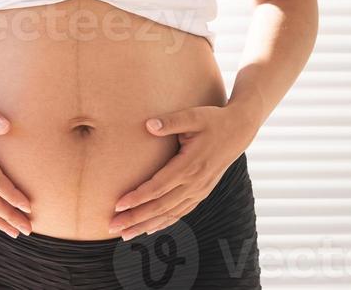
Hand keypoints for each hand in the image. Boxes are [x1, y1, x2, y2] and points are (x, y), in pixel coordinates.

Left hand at [108, 104, 257, 239]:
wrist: (238, 130)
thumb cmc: (213, 120)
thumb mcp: (193, 115)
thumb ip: (171, 121)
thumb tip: (148, 125)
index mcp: (190, 165)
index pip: (158, 187)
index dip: (137, 197)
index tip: (118, 205)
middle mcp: (195, 183)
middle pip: (160, 206)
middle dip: (135, 218)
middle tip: (112, 226)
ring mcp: (200, 191)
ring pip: (170, 214)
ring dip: (146, 225)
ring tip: (125, 234)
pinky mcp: (202, 192)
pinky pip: (181, 212)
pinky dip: (165, 222)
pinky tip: (150, 228)